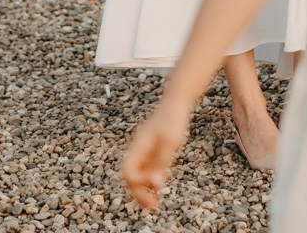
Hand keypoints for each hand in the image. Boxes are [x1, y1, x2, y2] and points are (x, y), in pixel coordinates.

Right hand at [122, 94, 191, 210]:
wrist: (178, 100)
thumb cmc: (173, 118)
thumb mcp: (170, 141)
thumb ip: (162, 163)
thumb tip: (155, 186)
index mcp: (138, 146)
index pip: (128, 172)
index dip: (138, 183)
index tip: (155, 187)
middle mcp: (138, 148)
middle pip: (131, 175)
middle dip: (139, 192)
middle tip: (153, 206)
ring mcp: (145, 148)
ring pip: (139, 173)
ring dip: (145, 188)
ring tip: (155, 201)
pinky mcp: (153, 148)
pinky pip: (148, 167)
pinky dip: (151, 179)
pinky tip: (160, 184)